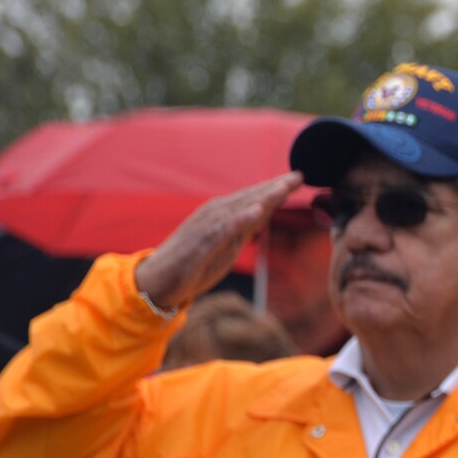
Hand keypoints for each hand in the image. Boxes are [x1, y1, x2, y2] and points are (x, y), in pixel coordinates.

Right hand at [134, 172, 303, 309]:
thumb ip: (244, 228)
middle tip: (299, 175)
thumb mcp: (227, 245)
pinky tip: (256, 211)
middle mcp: (215, 215)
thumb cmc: (194, 263)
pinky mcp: (198, 244)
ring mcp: (206, 228)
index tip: (299, 177)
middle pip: (249, 198)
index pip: (254, 199)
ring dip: (261, 197)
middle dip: (274, 187)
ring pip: (238, 208)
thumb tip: (262, 213)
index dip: (276, 188)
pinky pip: (222, 230)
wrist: (157, 282)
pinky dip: (239, 219)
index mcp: (223, 215)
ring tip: (284, 187)